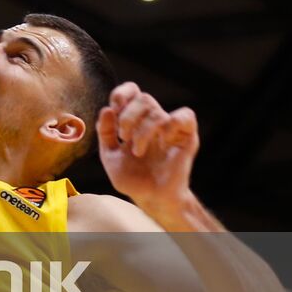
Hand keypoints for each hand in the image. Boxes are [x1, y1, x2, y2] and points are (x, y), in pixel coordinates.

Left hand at [96, 82, 198, 214]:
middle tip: (124, 137)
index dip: (122, 93)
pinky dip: (172, 124)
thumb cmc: (133, 179)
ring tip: (137, 151)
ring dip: (143, 131)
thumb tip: (106, 110)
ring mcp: (170, 128)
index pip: (132, 91)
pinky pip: (185, 116)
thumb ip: (104, 132)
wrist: (152, 200)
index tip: (114, 107)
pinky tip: (164, 140)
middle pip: (143, 98)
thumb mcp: (109, 156)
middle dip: (128, 116)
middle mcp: (153, 120)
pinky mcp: (187, 138)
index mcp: (135, 120)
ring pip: (157, 111)